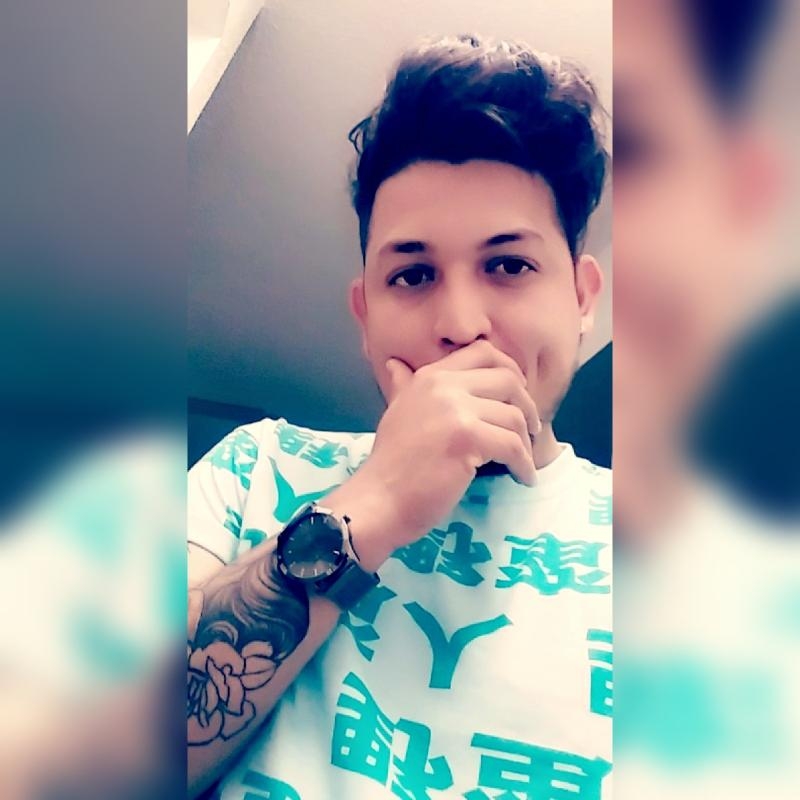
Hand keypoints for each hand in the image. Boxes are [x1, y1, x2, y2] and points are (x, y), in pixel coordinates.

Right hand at [326, 340, 540, 569]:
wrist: (378, 500)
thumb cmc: (389, 464)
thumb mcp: (397, 412)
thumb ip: (404, 386)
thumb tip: (395, 365)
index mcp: (429, 377)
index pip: (483, 352)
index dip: (509, 370)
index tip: (517, 396)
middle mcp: (442, 386)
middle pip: (507, 379)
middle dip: (527, 404)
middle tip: (530, 430)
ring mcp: (455, 411)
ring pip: (513, 416)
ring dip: (526, 442)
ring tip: (524, 461)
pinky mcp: (466, 439)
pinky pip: (512, 446)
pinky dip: (524, 465)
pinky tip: (523, 477)